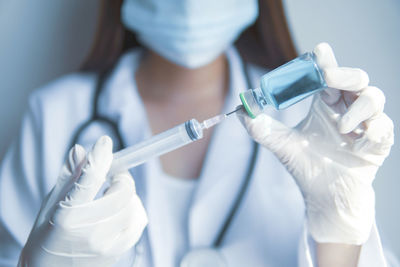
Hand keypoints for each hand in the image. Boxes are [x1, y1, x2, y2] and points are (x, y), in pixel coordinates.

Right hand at [18, 136, 147, 266]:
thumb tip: (81, 150)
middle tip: (115, 174)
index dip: (100, 157)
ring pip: (133, 206)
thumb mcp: (50, 205)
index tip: (105, 143)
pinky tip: (122, 210)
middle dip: (122, 177)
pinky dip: (135, 210)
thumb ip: (69, 177)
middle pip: (122, 192)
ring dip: (128, 194)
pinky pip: (138, 223)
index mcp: (66, 216)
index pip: (88, 179)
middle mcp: (87, 231)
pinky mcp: (116, 253)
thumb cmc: (47, 236)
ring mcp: (104, 245)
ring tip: (114, 195)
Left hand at [239, 43, 393, 244]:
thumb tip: (239, 109)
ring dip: (358, 108)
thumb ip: (259, 127)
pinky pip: (384, 127)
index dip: (325, 62)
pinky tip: (360, 142)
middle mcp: (346, 109)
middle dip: (345, 74)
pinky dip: (374, 130)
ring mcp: (364, 125)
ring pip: (374, 97)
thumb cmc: (305, 165)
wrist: (323, 196)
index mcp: (326, 104)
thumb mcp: (279, 143)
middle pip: (356, 78)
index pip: (328, 75)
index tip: (319, 50)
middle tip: (329, 78)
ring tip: (340, 128)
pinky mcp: (378, 143)